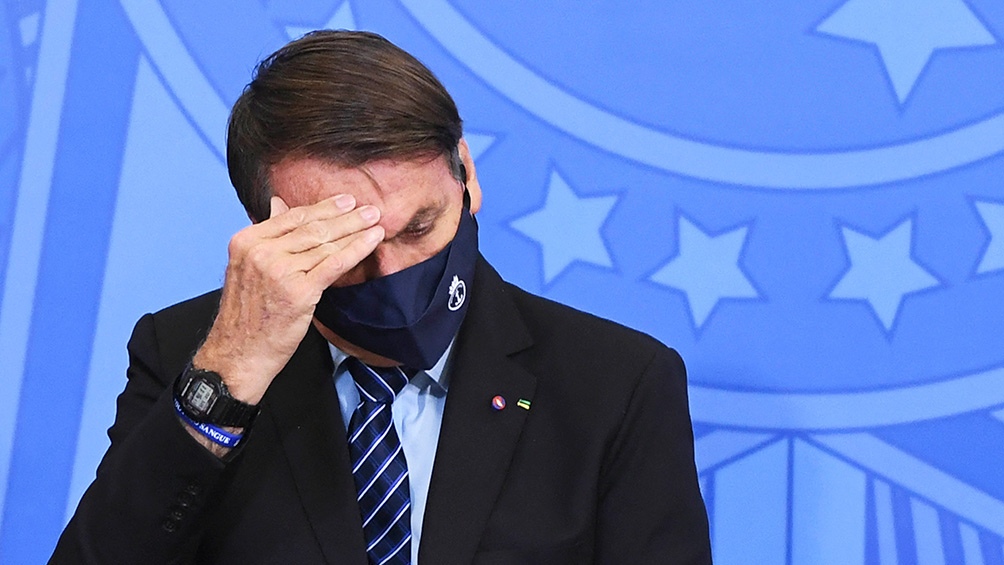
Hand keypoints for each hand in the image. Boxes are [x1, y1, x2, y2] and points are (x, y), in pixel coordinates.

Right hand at [192, 194, 383, 403]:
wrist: (239, 354)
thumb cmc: (247, 315)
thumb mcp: (247, 267)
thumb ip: (266, 236)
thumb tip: (278, 204)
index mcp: (246, 241)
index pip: (292, 217)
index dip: (323, 207)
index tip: (345, 200)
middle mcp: (261, 252)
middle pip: (312, 228)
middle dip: (345, 216)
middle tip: (370, 208)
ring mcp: (280, 271)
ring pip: (326, 244)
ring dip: (356, 230)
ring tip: (376, 221)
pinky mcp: (299, 291)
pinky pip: (334, 264)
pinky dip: (357, 249)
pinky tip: (373, 240)